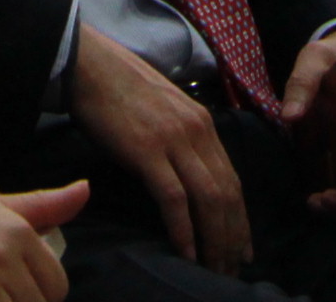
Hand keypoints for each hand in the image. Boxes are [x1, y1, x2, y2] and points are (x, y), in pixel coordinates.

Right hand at [68, 22, 250, 272]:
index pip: (232, 180)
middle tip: (231, 270)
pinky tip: (187, 252)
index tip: (243, 249)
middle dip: (232, 237)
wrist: (92, 66)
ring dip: (214, 240)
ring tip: (214, 269)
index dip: (240, 219)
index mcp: (203, 124)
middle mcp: (197, 132)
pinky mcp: (148, 150)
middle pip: (226, 194)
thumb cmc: (121, 90)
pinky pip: (174, 198)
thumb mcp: (166, 112)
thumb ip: (182, 140)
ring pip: (208, 198)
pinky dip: (184, 229)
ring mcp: (174, 140)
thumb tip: (187, 176)